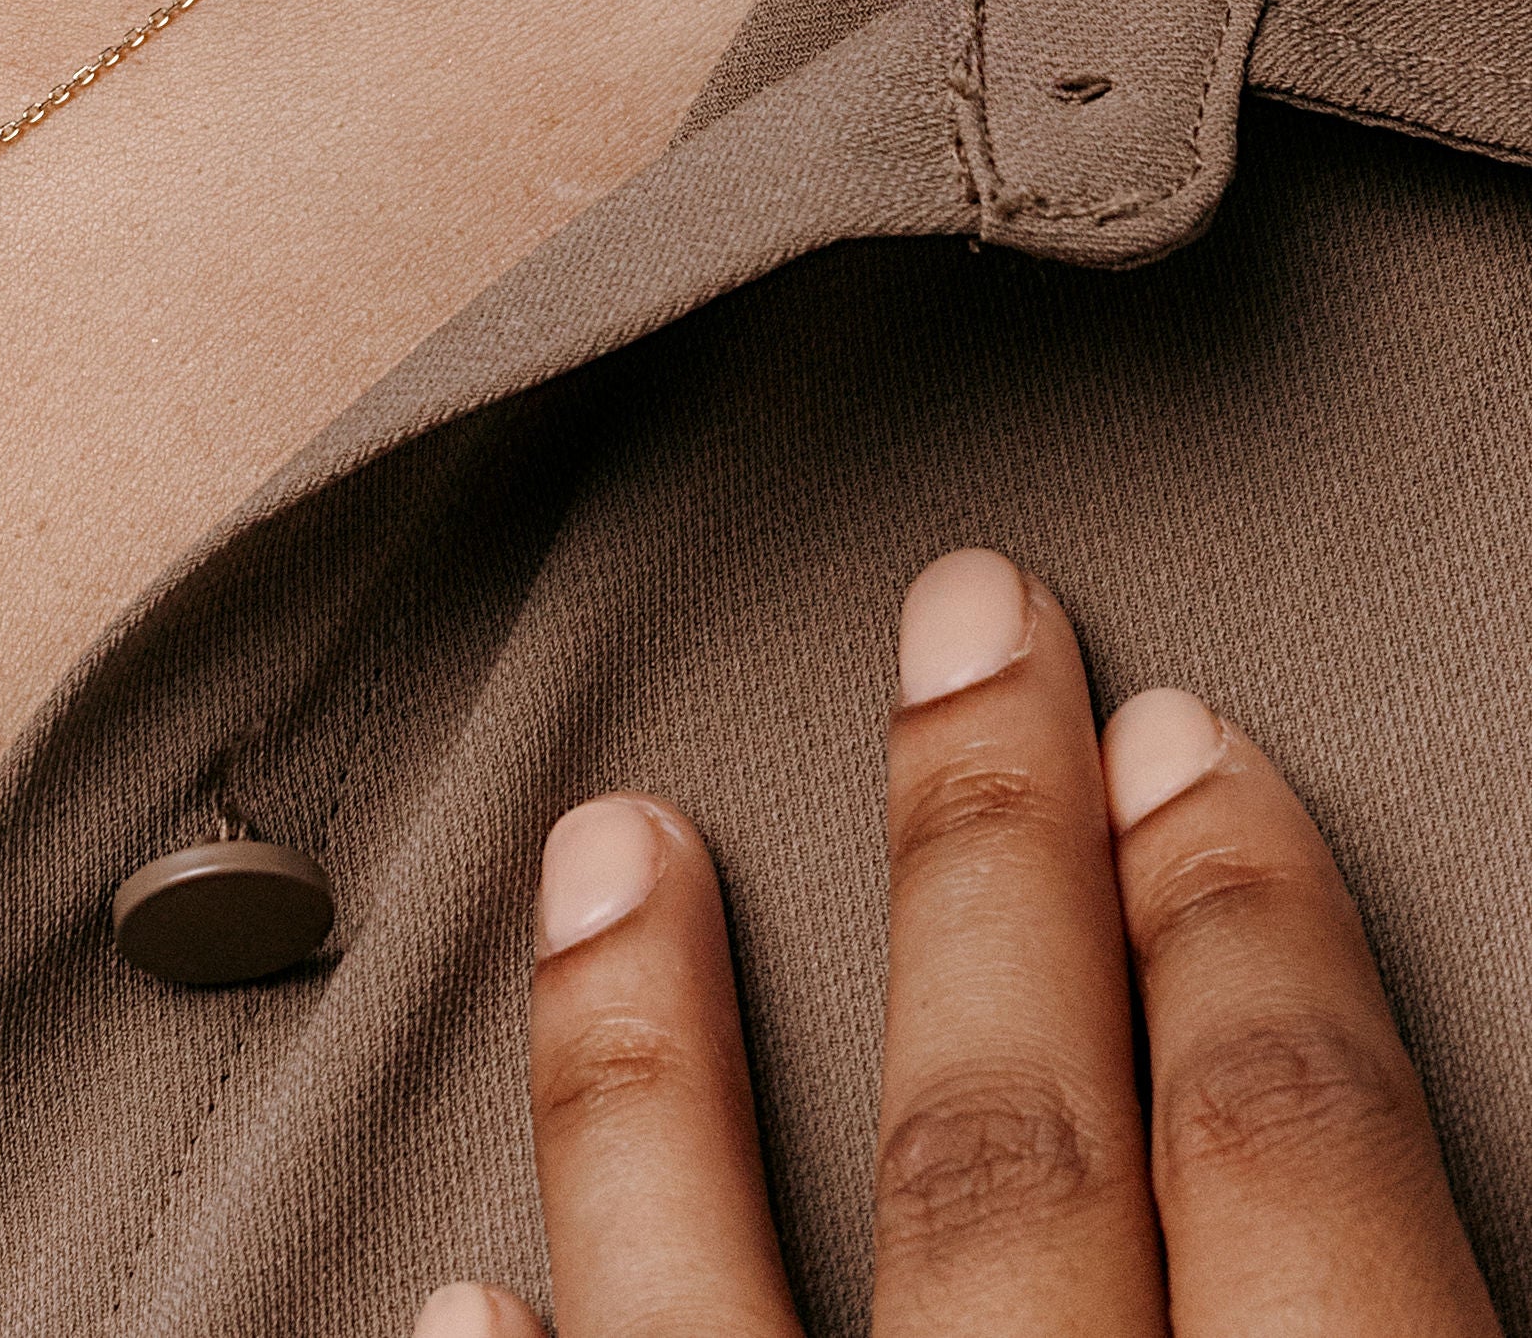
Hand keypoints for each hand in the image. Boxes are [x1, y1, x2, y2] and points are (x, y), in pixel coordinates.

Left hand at [419, 548, 1498, 1337]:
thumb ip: (1414, 1325)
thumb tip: (1405, 1219)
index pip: (1297, 1165)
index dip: (1249, 929)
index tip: (1190, 745)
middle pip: (1006, 1158)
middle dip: (983, 860)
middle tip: (960, 620)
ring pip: (697, 1303)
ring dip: (645, 1063)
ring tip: (608, 845)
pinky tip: (473, 1285)